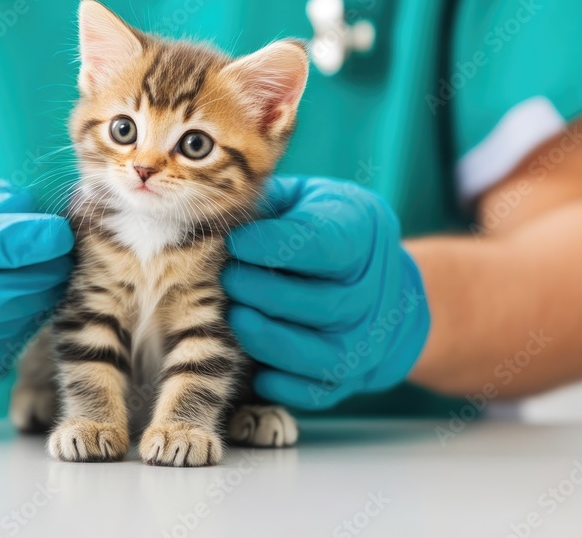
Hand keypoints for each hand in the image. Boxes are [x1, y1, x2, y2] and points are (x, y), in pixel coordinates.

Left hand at [222, 176, 429, 409]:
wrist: (379, 283)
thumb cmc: (321, 229)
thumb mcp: (303, 199)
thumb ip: (266, 203)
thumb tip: (212, 208)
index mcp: (363, 232)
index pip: (326, 244)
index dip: (276, 246)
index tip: (236, 242)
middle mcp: (374, 291)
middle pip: (323, 304)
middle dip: (265, 294)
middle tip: (226, 280)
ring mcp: (367, 341)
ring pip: (321, 354)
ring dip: (269, 340)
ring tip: (234, 318)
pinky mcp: (350, 378)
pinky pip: (315, 392)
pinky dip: (279, 383)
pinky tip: (248, 360)